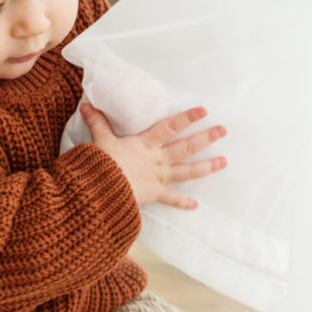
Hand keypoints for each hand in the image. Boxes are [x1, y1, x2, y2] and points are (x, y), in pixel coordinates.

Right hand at [79, 103, 226, 209]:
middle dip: (206, 138)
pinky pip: (171, 199)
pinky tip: (195, 205)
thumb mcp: (99, 140)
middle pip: (186, 147)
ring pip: (187, 171)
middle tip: (223, 131)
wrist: (101, 190)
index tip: (204, 111)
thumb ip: (97, 123)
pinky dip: (183, 203)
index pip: (171, 126)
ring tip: (224, 162)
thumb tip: (87, 105)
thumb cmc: (101, 163)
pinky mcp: (154, 194)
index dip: (187, 118)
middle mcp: (158, 159)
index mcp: (146, 143)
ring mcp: (159, 177)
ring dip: (206, 166)